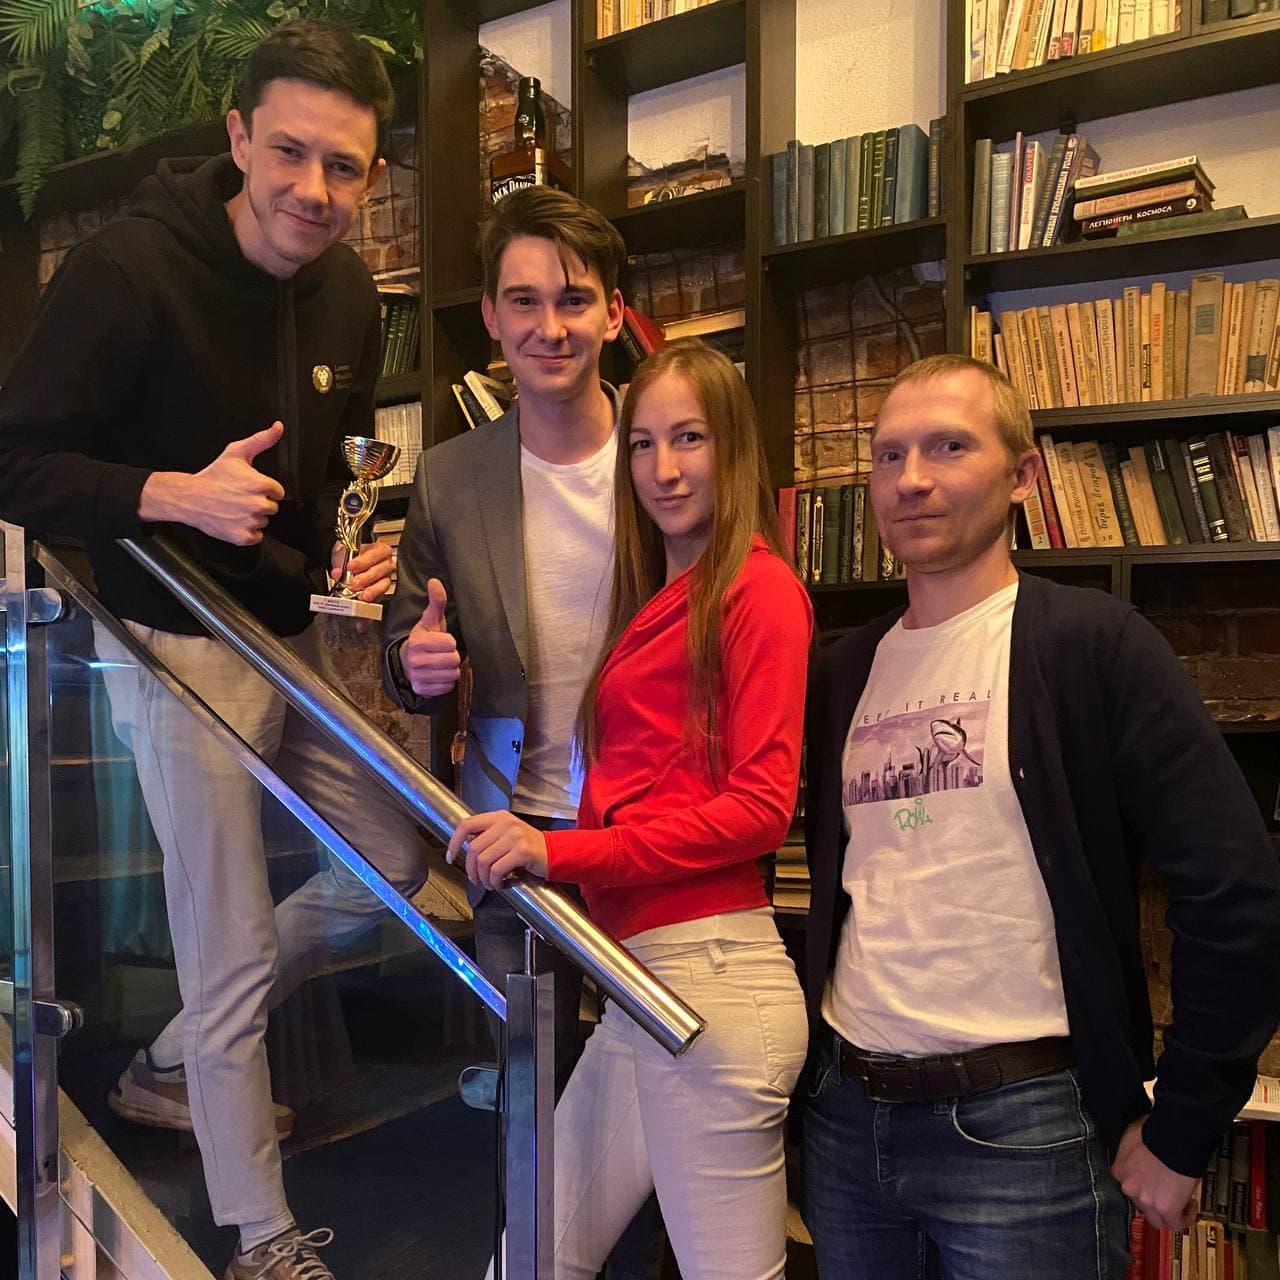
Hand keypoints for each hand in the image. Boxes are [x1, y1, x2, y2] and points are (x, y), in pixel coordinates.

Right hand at [139, 421, 285, 545]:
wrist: (190, 497)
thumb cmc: (213, 476)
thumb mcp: (236, 452)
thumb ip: (262, 440)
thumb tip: (278, 427)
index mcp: (261, 484)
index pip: (277, 492)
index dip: (264, 489)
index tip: (249, 487)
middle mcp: (258, 504)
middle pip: (272, 507)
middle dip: (259, 502)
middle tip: (239, 497)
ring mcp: (251, 521)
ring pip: (263, 521)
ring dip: (252, 517)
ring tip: (234, 507)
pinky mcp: (243, 536)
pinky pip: (256, 536)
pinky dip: (247, 531)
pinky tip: (234, 520)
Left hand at [331, 539, 393, 602]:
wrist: (349, 568)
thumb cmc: (351, 559)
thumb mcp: (344, 555)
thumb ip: (340, 562)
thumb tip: (337, 573)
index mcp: (379, 550)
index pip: (376, 553)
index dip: (363, 561)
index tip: (351, 567)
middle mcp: (386, 564)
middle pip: (380, 570)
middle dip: (367, 577)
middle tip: (355, 583)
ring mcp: (386, 578)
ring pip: (383, 584)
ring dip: (372, 590)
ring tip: (362, 595)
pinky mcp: (383, 592)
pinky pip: (381, 596)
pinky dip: (372, 598)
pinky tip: (365, 600)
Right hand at [400, 577, 460, 697]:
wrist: (407, 661)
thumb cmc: (424, 639)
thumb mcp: (430, 621)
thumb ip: (436, 602)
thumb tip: (435, 581)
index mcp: (418, 641)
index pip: (450, 643)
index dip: (449, 642)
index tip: (441, 641)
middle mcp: (415, 660)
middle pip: (453, 660)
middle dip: (451, 656)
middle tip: (442, 653)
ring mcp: (418, 677)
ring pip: (452, 675)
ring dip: (450, 669)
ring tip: (440, 663)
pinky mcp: (422, 690)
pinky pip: (447, 687)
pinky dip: (445, 682)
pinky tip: (437, 674)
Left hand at [446, 811, 548, 889]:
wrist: (555, 852)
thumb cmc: (528, 847)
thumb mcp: (506, 834)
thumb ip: (487, 836)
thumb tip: (463, 848)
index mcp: (499, 817)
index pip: (467, 824)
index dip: (454, 841)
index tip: (450, 856)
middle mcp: (506, 823)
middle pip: (474, 848)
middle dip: (470, 869)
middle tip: (475, 879)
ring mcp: (515, 836)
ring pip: (483, 861)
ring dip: (483, 878)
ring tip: (490, 883)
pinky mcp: (523, 851)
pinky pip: (497, 870)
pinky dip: (495, 882)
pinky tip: (500, 884)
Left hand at [1110, 1118, 1199, 1230]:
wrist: (1172, 1137)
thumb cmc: (1154, 1133)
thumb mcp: (1132, 1137)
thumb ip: (1131, 1151)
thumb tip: (1137, 1150)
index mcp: (1120, 1171)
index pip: (1129, 1186)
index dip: (1143, 1186)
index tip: (1152, 1184)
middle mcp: (1129, 1188)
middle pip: (1140, 1203)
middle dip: (1154, 1200)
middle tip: (1167, 1194)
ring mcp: (1146, 1200)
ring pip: (1156, 1219)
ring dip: (1168, 1213)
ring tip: (1181, 1204)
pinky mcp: (1166, 1208)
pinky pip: (1176, 1223)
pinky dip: (1185, 1218)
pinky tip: (1191, 1207)